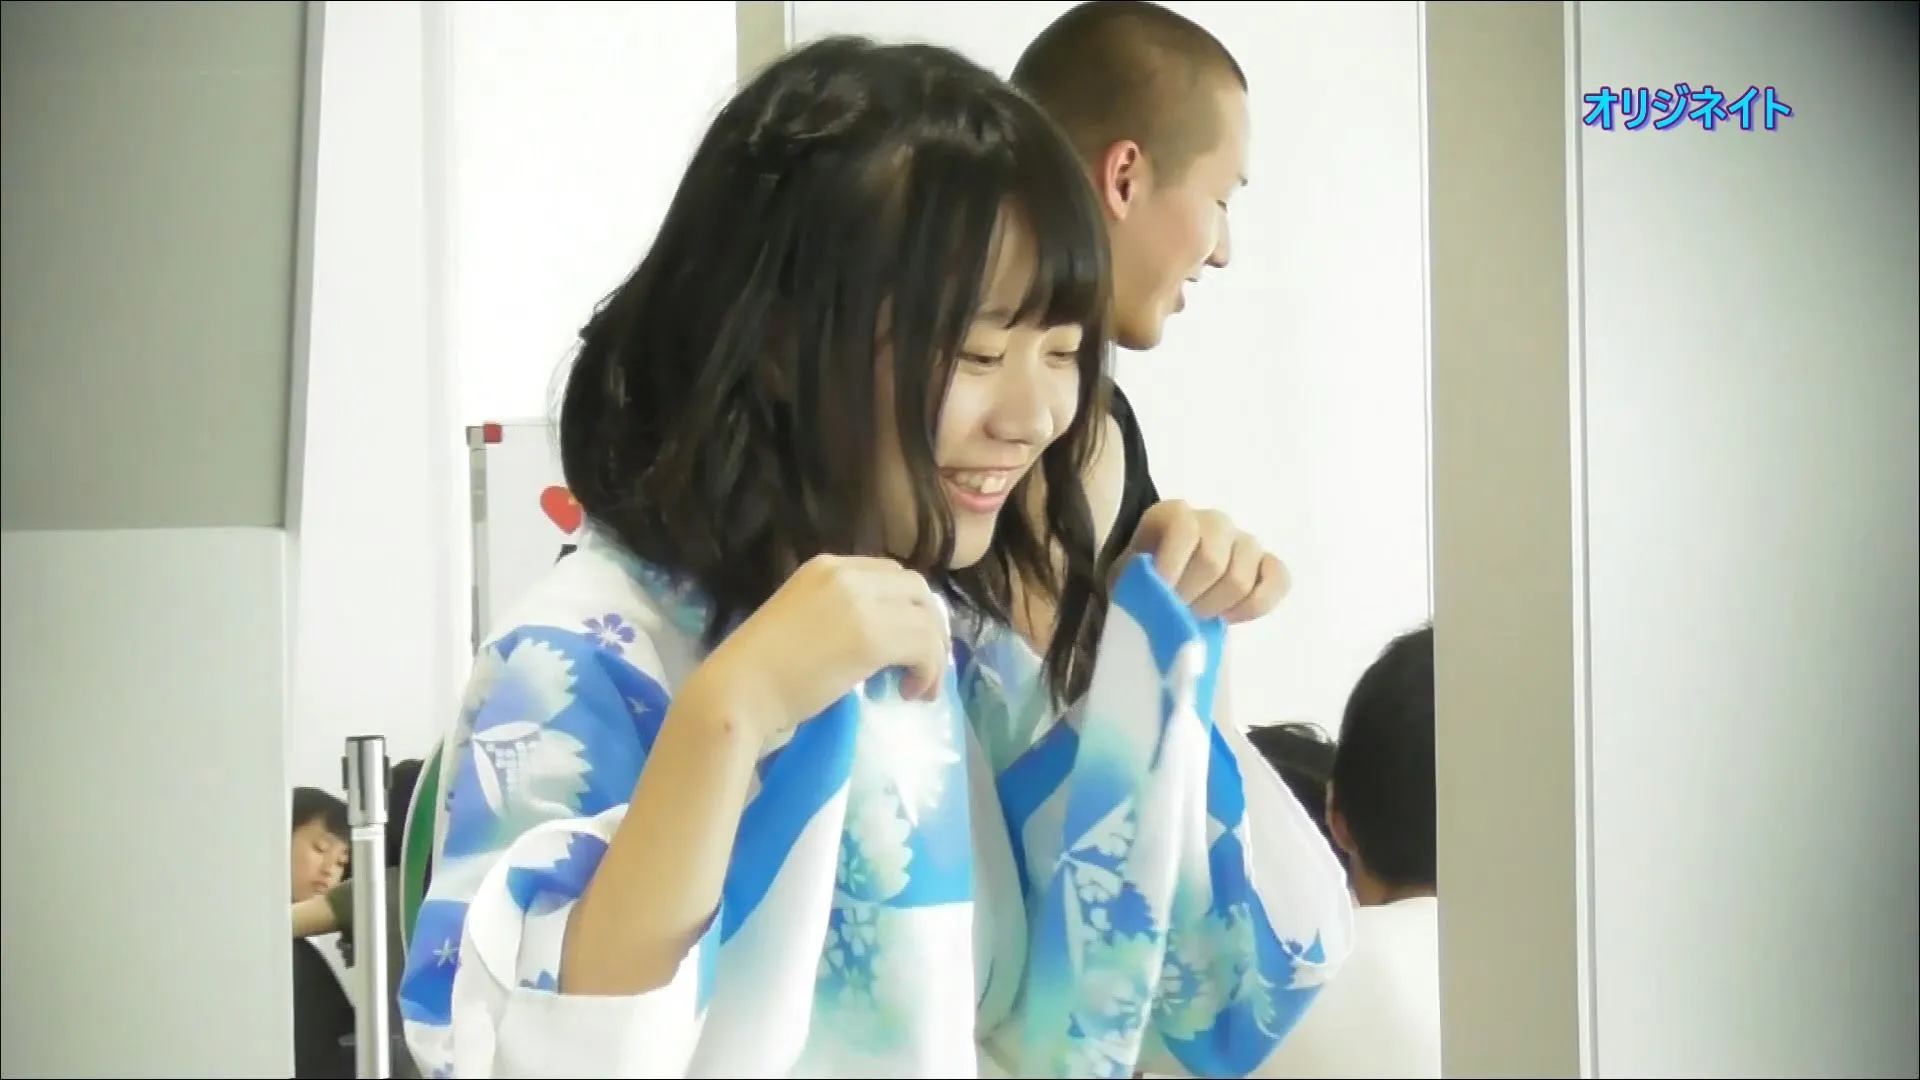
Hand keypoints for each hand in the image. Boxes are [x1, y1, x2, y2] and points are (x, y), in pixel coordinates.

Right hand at [690, 555, 952, 743]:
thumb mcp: (800, 622)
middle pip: (915, 588)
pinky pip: (925, 647)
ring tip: (920, 686)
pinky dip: (930, 670)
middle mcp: (846, 575)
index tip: (908, 640)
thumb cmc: (757, 672)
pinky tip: (913, 691)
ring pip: (926, 618)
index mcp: (824, 567)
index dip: (908, 606)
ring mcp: (860, 604)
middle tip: (923, 662)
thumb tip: (877, 642)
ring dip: (934, 654)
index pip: (888, 573)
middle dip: (929, 625)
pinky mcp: (871, 638)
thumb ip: (836, 616)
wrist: (736, 693)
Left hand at [1125, 500, 1290, 622]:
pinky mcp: (1268, 565)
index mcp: (1174, 514)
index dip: (1171, 565)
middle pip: (1212, 560)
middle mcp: (1213, 521)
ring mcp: (1244, 542)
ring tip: (1195, 615)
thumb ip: (1139, 582)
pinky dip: (1255, 605)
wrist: (1162, 594)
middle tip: (1175, 611)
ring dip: (1215, 606)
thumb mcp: (1127, 578)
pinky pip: (1278, 580)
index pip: (1183, 528)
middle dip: (1191, 596)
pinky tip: (1229, 617)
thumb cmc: (1142, 583)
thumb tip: (1160, 599)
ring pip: (1241, 577)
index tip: (1160, 593)